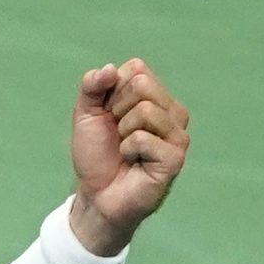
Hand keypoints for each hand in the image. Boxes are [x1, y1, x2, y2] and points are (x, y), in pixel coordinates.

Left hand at [65, 58, 189, 256]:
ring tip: (126, 148)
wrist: (96, 194)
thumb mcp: (85, 112)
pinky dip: (128, 149)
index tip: (109, 115)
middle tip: (118, 133)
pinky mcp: (175, 157)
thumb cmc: (96, 154)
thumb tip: (110, 68)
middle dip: (117, 109)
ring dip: (123, 132)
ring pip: (145, 110)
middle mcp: (172, 112)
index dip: (112, 91)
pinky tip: (133, 161)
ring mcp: (177, 134)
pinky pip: (143, 137)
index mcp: (155, 96)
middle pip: (142, 85)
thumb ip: (92, 85)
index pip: (136, 69)